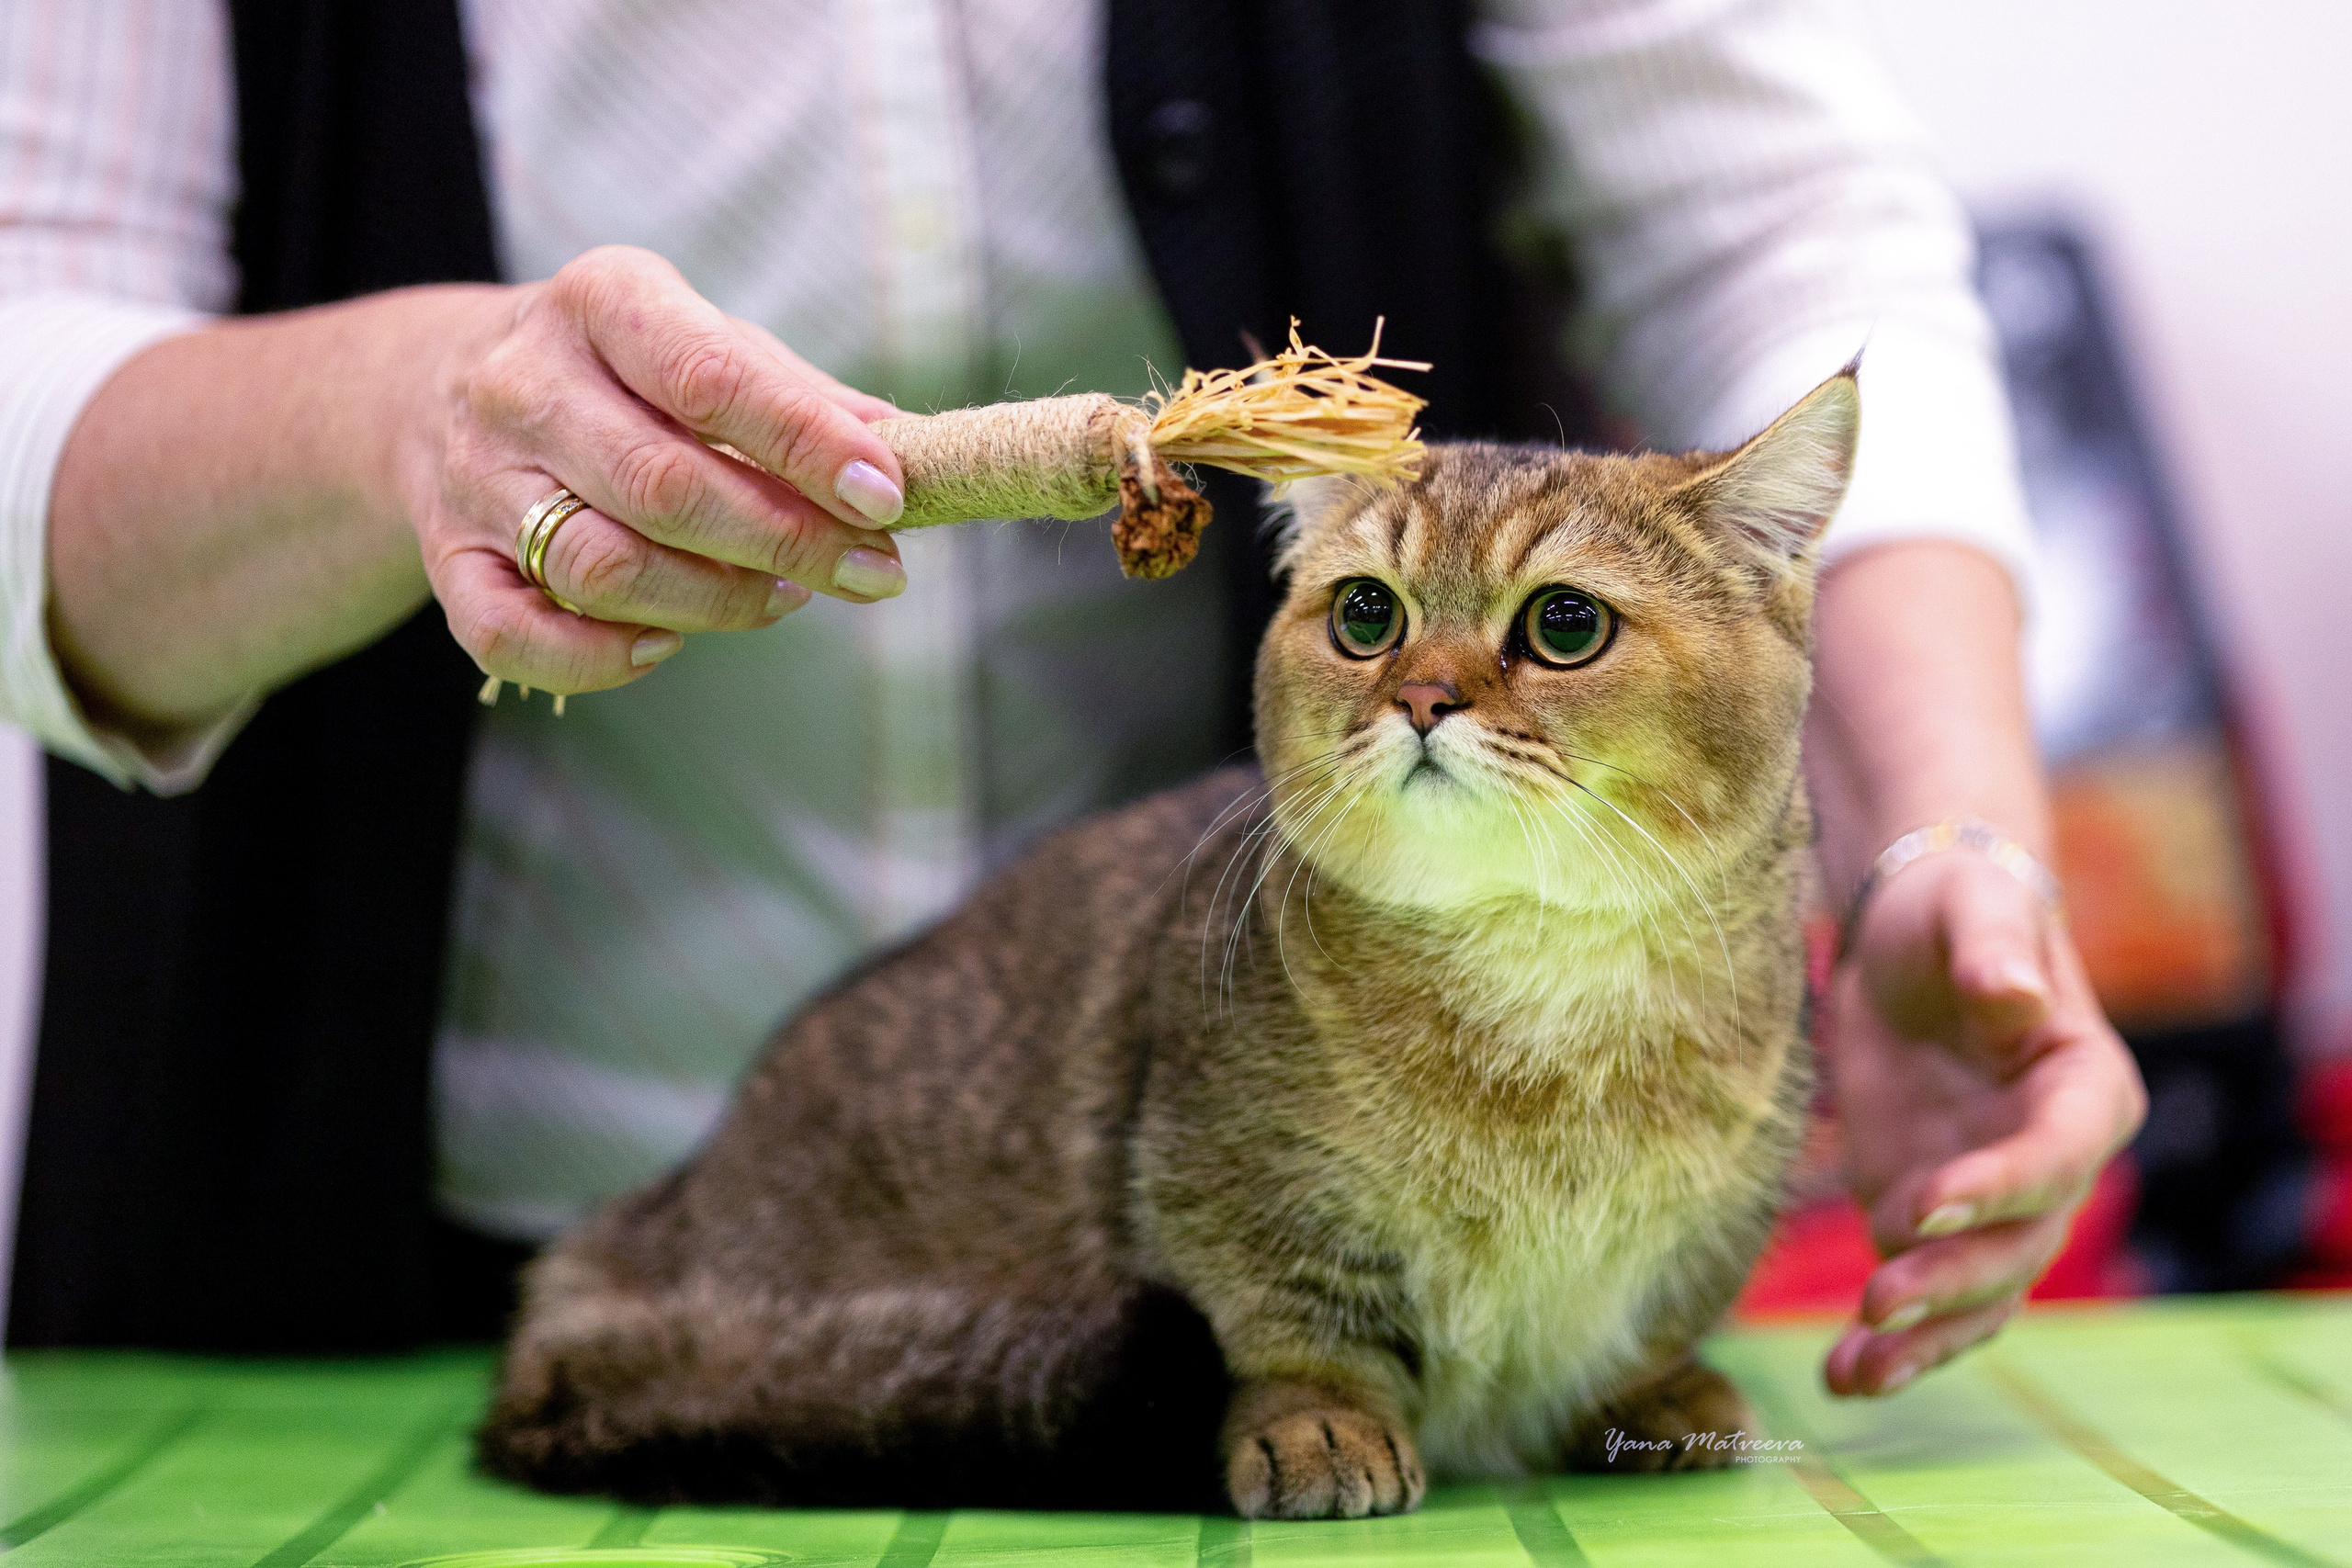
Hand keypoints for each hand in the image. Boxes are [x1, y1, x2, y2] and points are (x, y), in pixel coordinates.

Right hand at [404, 245, 910, 693]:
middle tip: (871, 572)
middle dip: (786, 541)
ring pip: (603, 568)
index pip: (710, 377)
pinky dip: (600, 658)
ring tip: (785, 598)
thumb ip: (796, 394)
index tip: (885, 494)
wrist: (432, 383)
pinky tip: (666, 644)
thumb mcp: (702, 341)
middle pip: (663, 486)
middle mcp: (525, 384)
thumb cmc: (618, 371)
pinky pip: (514, 635)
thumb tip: (904, 445)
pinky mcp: (447, 559)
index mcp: (600, 302)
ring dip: (717, 601)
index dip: (807, 444)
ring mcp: (476, 477)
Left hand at [1822, 849, 2145, 1395]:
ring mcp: (1991, 1203)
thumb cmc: (1955, 908)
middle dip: (1952, 1278)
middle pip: (2018, 1244)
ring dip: (1923, 1340)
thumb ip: (1995, 951)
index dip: (1998, 1185)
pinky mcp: (1929, 1218)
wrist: (1909, 937)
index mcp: (2087, 1090)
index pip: (2057, 1155)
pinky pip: (1925, 1293)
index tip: (1927, 1201)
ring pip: (1977, 1293)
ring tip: (1856, 1372)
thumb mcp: (1973, 908)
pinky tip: (1841, 1374)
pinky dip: (1892, 1340)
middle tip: (1879, 1300)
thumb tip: (2013, 996)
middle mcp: (2055, 1164)